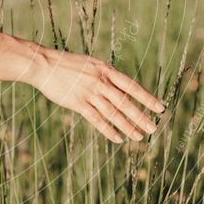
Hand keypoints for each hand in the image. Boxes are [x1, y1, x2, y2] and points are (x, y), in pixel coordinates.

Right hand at [27, 47, 165, 143]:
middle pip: (125, 102)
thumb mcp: (91, 64)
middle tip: (153, 128)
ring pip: (113, 113)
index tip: (159, 108)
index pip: (131, 86)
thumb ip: (105, 75)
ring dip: (128, 126)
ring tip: (139, 137)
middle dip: (141, 116)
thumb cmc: (67, 65)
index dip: (147, 98)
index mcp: (106, 69)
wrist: (44, 64)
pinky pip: (96, 119)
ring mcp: (89, 92)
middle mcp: (100, 81)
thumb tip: (121, 88)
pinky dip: (108, 130)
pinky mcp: (77, 102)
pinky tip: (118, 138)